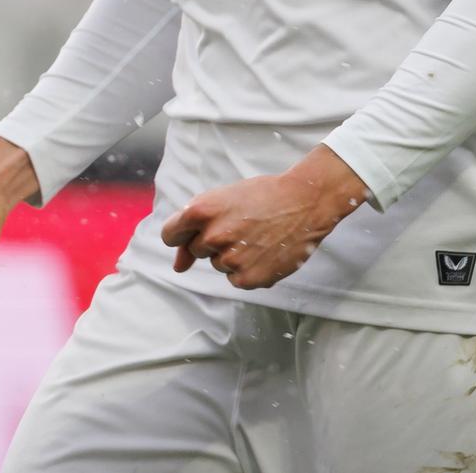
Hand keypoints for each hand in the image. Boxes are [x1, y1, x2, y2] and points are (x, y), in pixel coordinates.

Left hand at [158, 144, 368, 289]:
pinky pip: (235, 279)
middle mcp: (213, 236)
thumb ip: (191, 230)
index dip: (182, 235)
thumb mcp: (222, 200)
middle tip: (240, 226)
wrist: (304, 202)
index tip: (194, 232)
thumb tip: (177, 268)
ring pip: (218, 264)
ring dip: (232, 255)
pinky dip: (247, 269)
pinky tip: (264, 251)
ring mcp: (231, 259)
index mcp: (200, 211)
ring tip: (256, 236)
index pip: (171, 235)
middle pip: (197, 250)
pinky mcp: (249, 278)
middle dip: (212, 241)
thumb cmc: (261, 196)